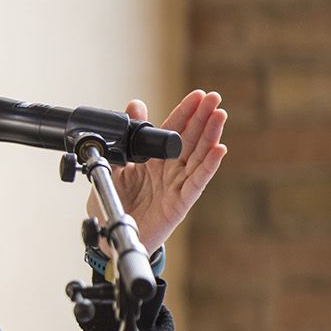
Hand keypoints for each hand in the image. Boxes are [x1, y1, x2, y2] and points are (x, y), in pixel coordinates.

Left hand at [87, 90, 227, 252]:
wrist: (110, 235)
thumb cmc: (116, 202)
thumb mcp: (116, 163)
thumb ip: (127, 137)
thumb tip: (135, 104)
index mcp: (155, 159)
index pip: (174, 130)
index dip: (185, 113)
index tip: (198, 95)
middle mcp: (171, 169)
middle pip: (191, 139)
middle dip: (203, 117)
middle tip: (214, 97)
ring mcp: (178, 185)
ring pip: (199, 156)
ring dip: (211, 136)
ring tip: (220, 115)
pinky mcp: (181, 201)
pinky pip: (197, 181)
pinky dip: (210, 165)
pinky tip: (220, 149)